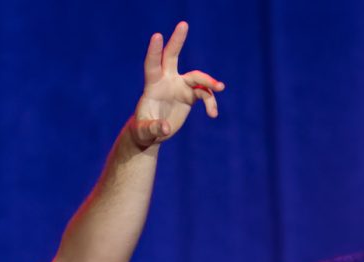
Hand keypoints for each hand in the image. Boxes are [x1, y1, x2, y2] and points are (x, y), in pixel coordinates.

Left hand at [128, 21, 222, 149]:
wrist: (153, 134)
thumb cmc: (144, 132)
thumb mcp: (145, 133)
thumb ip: (154, 129)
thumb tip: (165, 128)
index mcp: (152, 86)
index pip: (152, 65)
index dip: (154, 51)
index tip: (157, 35)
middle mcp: (167, 81)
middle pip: (172, 56)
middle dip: (177, 40)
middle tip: (183, 24)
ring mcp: (179, 86)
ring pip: (197, 77)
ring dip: (209, 82)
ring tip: (220, 88)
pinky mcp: (189, 95)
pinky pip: (205, 93)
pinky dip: (210, 102)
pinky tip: (213, 114)